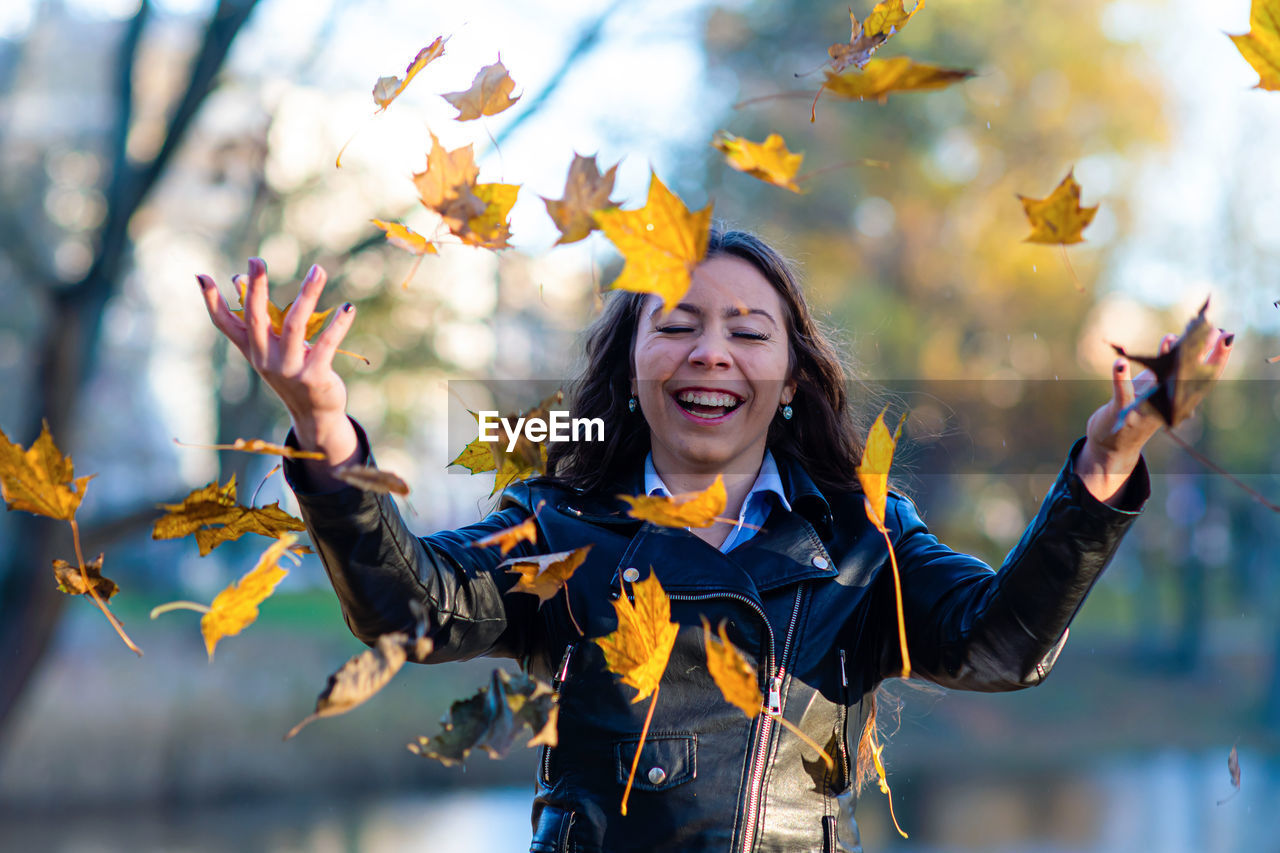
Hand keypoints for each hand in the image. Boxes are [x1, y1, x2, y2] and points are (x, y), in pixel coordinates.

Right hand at [198, 258, 359, 466]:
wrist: (314, 414)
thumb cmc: (292, 373)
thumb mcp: (270, 349)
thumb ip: (258, 320)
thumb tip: (238, 281)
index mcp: (252, 350)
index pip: (224, 324)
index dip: (212, 301)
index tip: (201, 276)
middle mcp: (265, 358)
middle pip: (256, 318)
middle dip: (255, 288)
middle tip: (256, 260)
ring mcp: (289, 368)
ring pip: (295, 325)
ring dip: (307, 294)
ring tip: (319, 270)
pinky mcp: (314, 376)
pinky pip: (327, 344)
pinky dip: (338, 324)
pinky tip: (348, 307)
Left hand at [1078, 327, 1232, 504]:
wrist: (1113, 447)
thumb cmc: (1136, 411)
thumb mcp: (1153, 388)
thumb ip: (1163, 365)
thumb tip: (1174, 338)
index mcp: (1177, 399)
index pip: (1202, 378)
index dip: (1217, 358)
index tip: (1227, 337)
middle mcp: (1166, 406)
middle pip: (1186, 377)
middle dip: (1197, 354)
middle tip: (1210, 331)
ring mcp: (1145, 410)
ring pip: (1157, 383)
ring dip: (1163, 360)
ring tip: (1170, 337)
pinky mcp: (1122, 411)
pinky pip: (1122, 392)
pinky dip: (1121, 376)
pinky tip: (1119, 362)